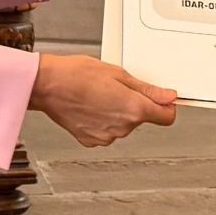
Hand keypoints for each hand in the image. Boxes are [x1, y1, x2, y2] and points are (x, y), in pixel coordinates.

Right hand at [29, 53, 174, 146]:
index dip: (165, 107)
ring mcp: (107, 136)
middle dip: (135, 105)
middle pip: (142, 119)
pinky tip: (90, 108)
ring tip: (98, 96)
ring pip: (124, 125)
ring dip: (117, 113)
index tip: (160, 100)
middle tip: (115, 89)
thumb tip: (168, 97)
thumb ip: (147, 89)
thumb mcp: (118, 74)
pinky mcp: (91, 141)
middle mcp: (123, 127)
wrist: (47, 85)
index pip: (167, 117)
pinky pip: (107, 132)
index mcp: (134, 108)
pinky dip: (102, 122)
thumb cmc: (77, 75)